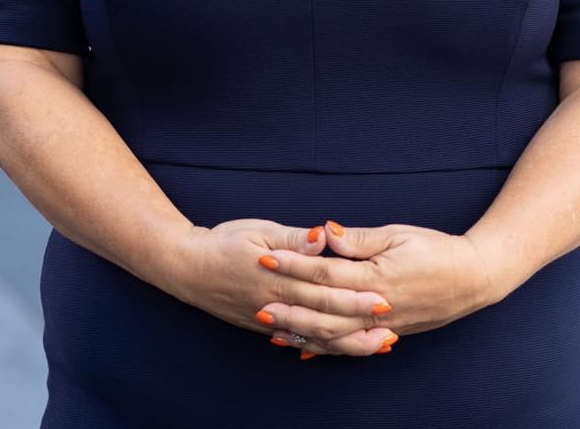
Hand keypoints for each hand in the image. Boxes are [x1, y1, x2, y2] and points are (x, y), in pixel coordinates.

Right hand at [174, 219, 394, 353]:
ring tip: (377, 344)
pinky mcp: (264, 327)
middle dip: (360, 323)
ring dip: (347, 342)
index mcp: (279, 278)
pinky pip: (299, 343)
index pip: (324, 289)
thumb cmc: (225, 241)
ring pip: (315, 338)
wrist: (188, 268)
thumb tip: (323, 237)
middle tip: (391, 324)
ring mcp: (270, 320)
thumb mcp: (260, 230)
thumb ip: (294, 239)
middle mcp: (277, 304)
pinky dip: (323, 347)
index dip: (355, 296)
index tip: (383, 296)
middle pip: (325, 318)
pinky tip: (341, 348)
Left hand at [255, 221, 499, 356]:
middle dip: (289, 307)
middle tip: (257, 304)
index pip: (326, 273)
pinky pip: (352, 347)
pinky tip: (306, 350)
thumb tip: (324, 231)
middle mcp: (377, 307)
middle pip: (324, 311)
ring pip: (335, 336)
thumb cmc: (436, 249)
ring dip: (302, 334)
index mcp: (376, 278)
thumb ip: (358, 238)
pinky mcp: (389, 334)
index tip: (266, 257)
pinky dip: (327, 349)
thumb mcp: (397, 234)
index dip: (294, 266)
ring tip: (273, 331)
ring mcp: (383, 325)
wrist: (474, 278)